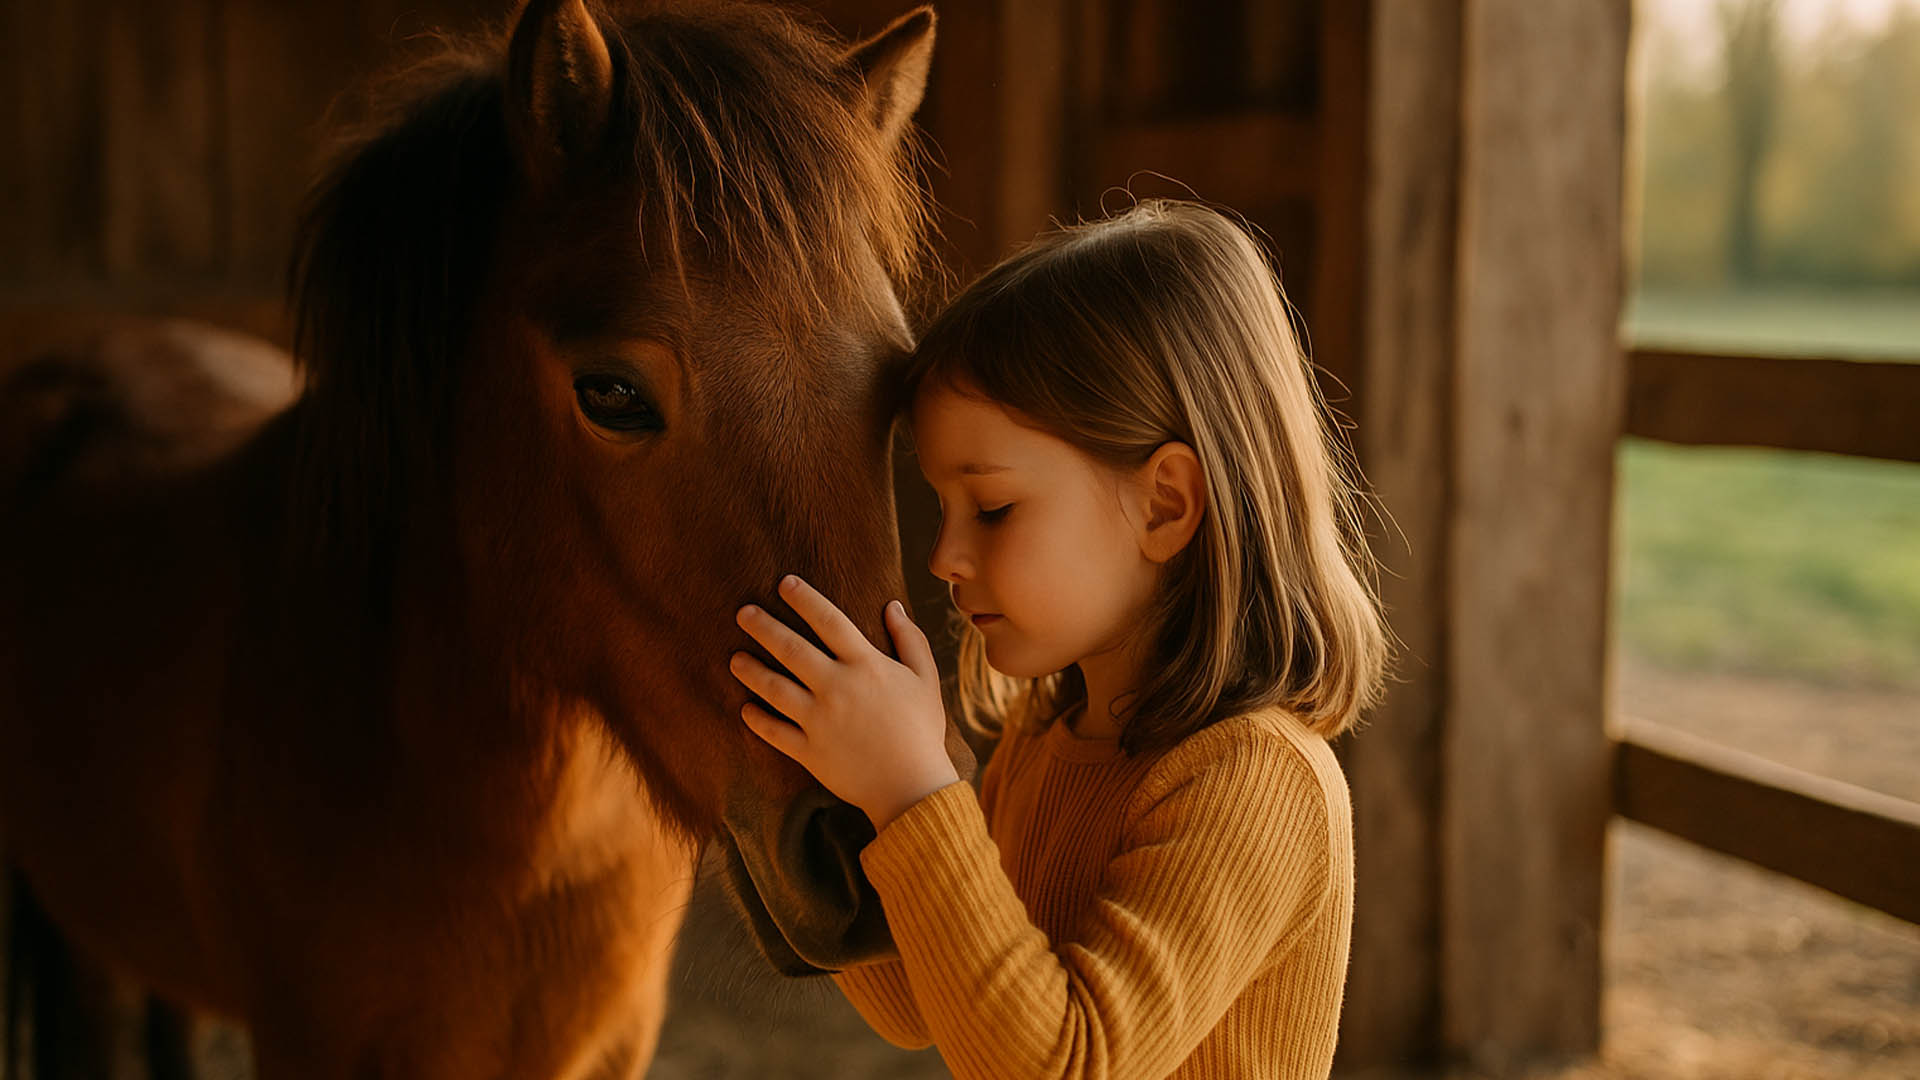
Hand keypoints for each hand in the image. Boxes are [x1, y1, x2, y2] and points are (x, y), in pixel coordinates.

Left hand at [730, 575, 960, 830]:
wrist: (912, 787)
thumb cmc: (922, 730)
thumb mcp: (926, 679)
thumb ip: (910, 639)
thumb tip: (893, 606)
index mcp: (865, 666)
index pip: (829, 621)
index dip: (805, 598)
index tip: (785, 583)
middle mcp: (836, 687)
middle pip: (791, 649)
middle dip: (764, 627)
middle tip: (742, 612)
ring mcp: (818, 720)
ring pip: (774, 688)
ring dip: (751, 670)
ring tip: (734, 658)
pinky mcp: (809, 751)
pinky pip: (774, 732)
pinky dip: (757, 720)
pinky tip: (745, 708)